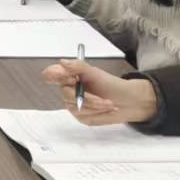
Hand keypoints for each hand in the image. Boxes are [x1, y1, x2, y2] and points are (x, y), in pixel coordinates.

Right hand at [42, 61, 157, 126]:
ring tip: (110, 104)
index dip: (56, 76)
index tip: (72, 79)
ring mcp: (73, 104)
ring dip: (97, 106)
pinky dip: (98, 114)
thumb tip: (62, 62)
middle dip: (88, 98)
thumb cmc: (112, 85)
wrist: (129, 102)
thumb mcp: (95, 73)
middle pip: (66, 95)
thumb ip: (78, 67)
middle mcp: (68, 90)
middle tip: (104, 99)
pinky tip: (106, 110)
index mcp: (68, 76)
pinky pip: (84, 117)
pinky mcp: (81, 117)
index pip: (50, 75)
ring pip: (76, 108)